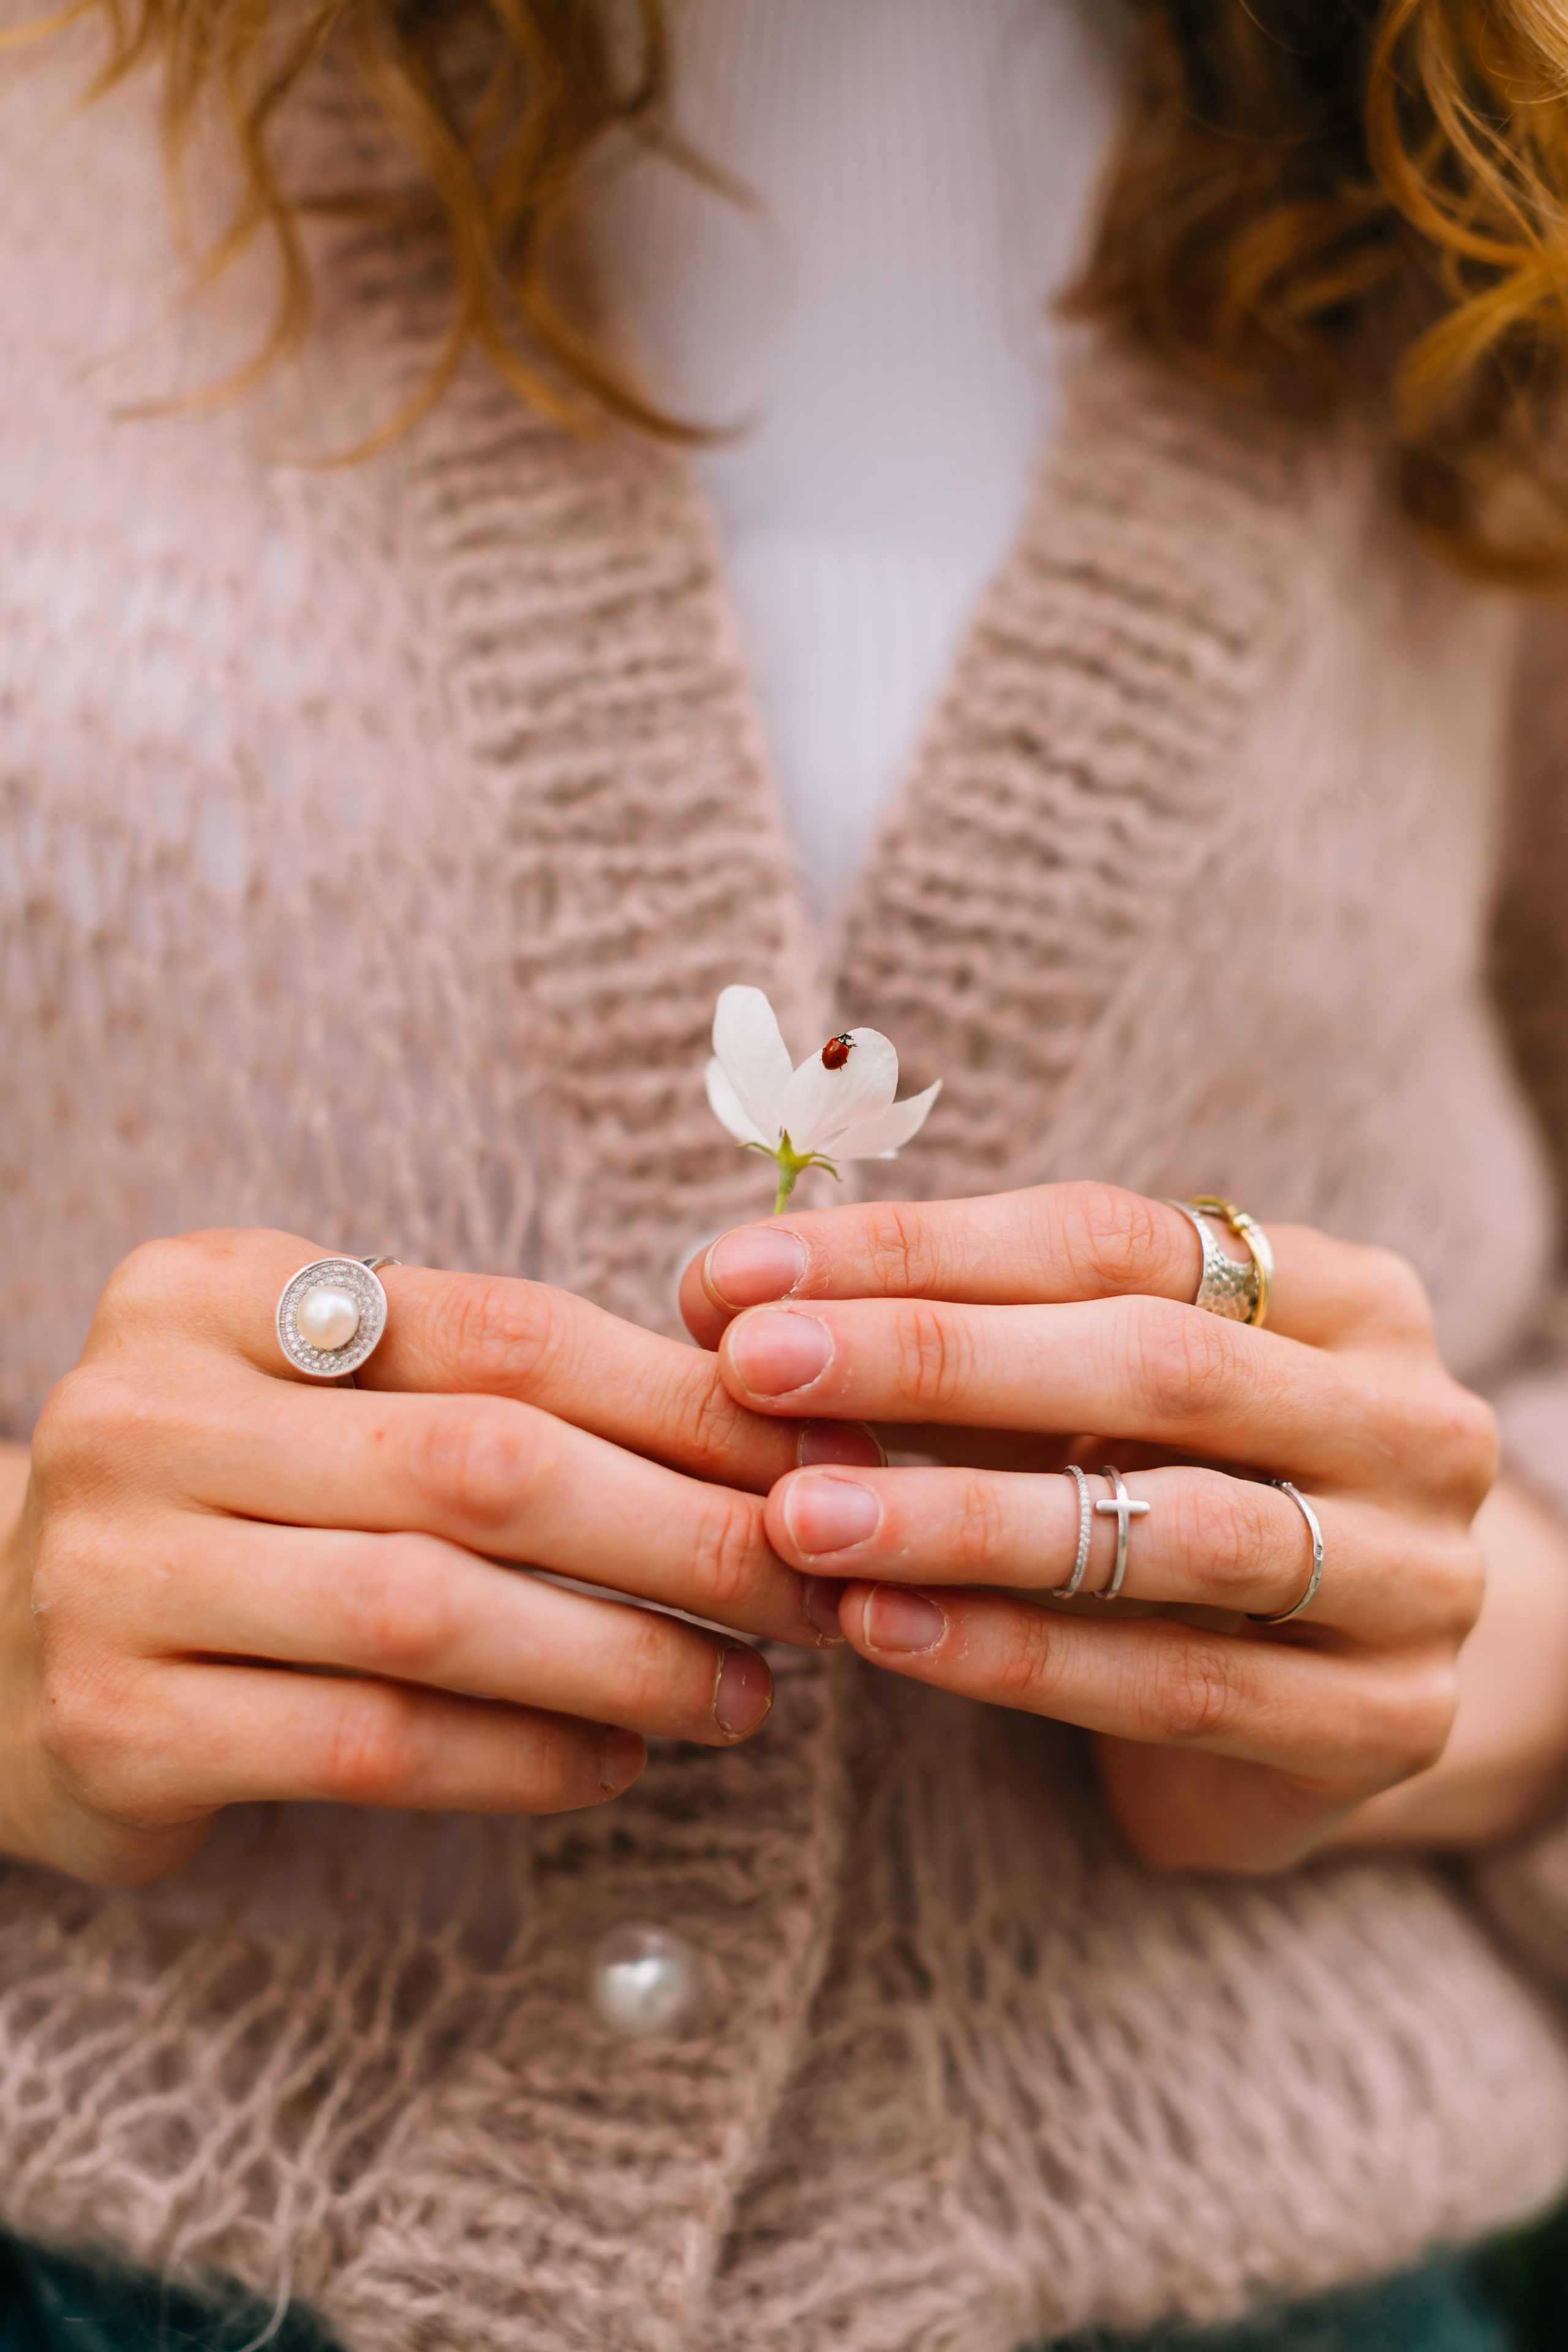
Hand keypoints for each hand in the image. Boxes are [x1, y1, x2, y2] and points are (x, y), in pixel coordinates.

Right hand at [0, 1229, 869, 1885]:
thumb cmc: (234, 1501)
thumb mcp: (331, 1396)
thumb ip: (495, 1387)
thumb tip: (769, 1426)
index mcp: (216, 1290)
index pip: (501, 1331)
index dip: (682, 1398)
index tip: (817, 1455)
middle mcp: (150, 1410)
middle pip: (483, 1464)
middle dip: (682, 1531)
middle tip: (810, 1584)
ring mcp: (116, 1569)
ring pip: (434, 1612)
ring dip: (625, 1659)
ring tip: (746, 1692)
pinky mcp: (119, 1724)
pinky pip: (371, 1743)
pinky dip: (522, 1757)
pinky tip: (618, 1760)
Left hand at [681, 1182, 1495, 1873]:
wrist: (1341, 1689)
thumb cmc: (1175, 1496)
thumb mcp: (1089, 1398)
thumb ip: (957, 1343)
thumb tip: (727, 1295)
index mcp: (1341, 1295)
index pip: (1113, 1238)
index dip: (918, 1250)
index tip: (737, 1274)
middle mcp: (1407, 1418)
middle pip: (1156, 1364)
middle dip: (934, 1359)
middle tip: (754, 1368)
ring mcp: (1420, 1575)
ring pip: (1176, 1531)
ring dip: (965, 1520)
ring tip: (798, 1517)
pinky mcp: (1386, 1721)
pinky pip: (1183, 1688)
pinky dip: (1020, 1657)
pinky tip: (882, 1633)